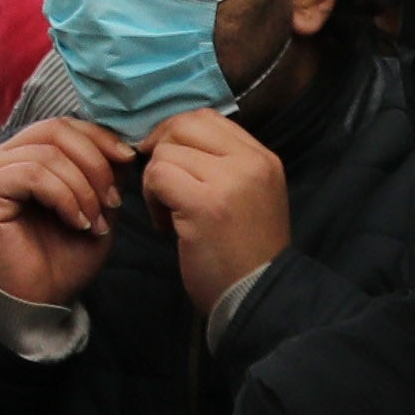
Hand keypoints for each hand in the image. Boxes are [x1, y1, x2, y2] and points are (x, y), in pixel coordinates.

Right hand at [0, 115, 133, 311]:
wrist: (37, 302)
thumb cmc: (62, 258)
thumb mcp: (95, 208)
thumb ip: (104, 174)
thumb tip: (123, 147)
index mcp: (27, 153)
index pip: (65, 125)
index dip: (100, 137)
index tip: (129, 161)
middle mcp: (4, 156)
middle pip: (57, 130)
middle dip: (96, 163)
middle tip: (113, 201)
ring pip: (49, 154)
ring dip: (83, 188)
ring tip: (95, 221)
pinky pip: (33, 175)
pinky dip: (64, 197)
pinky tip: (76, 223)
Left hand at [142, 105, 292, 312]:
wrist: (259, 296)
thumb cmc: (247, 252)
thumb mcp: (249, 195)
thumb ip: (222, 163)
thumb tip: (171, 139)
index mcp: (263, 158)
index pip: (207, 118)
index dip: (176, 134)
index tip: (168, 161)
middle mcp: (251, 162)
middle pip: (184, 125)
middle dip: (161, 151)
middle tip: (162, 185)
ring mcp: (229, 181)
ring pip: (166, 152)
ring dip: (156, 182)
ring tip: (170, 213)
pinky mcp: (205, 204)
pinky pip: (158, 177)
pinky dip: (152, 199)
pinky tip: (166, 225)